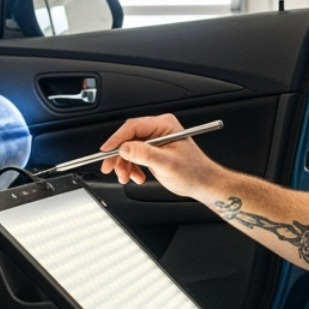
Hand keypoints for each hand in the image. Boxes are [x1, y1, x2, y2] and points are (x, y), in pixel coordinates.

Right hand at [98, 114, 215, 196]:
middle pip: (128, 138)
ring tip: (126, 177)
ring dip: (124, 165)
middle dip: (119, 156)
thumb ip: (145, 154)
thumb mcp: (167, 163)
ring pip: (129, 149)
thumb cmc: (193, 172)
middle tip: (111, 168)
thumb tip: (124, 148)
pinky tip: (136, 177)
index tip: (106, 151)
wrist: (202, 183)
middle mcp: (158, 130)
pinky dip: (131, 168)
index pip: (133, 127)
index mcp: (164, 125)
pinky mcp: (152, 151)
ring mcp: (155, 141)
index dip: (117, 139)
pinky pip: (134, 157)